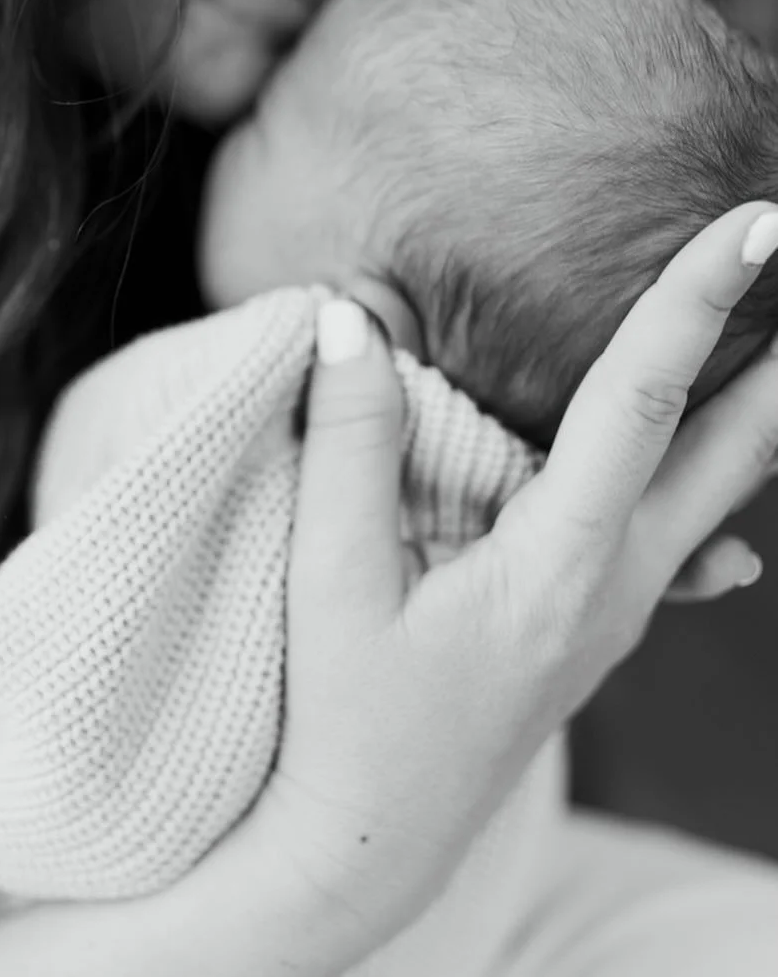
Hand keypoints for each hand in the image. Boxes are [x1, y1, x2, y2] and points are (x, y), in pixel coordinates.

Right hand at [198, 202, 777, 973]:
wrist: (367, 846)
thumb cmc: (344, 722)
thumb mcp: (333, 587)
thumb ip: (348, 448)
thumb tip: (347, 321)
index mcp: (561, 565)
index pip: (644, 403)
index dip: (697, 302)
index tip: (754, 222)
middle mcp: (616, 585)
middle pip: (735, 453)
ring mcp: (618, 612)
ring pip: (719, 493)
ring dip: (755, 413)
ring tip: (773, 345)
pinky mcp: (595, 624)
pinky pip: (682, 535)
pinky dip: (713, 478)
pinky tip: (717, 483)